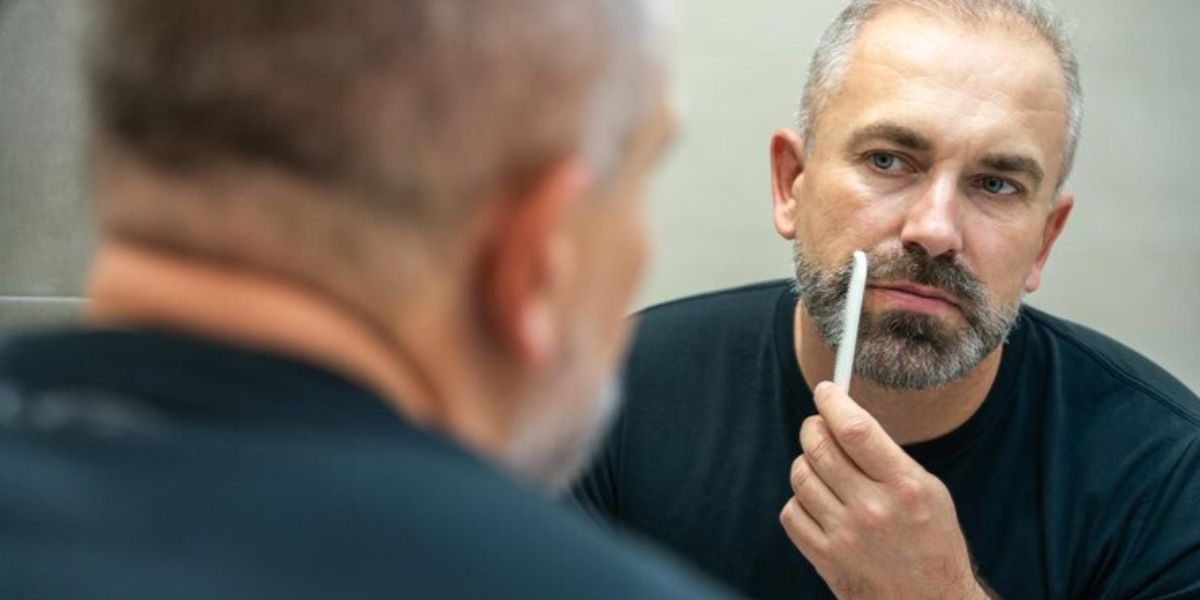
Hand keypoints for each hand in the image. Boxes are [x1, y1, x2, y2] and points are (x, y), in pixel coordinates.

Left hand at [779, 382, 992, 598]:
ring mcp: (844, 536)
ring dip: (807, 463)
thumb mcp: (929, 491)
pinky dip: (801, 501)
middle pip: (819, 447)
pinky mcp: (824, 558)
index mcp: (905, 487)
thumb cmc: (933, 543)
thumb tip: (844, 419)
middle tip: (820, 425)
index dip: (833, 401)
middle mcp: (872, 510)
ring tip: (824, 468)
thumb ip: (888, 457)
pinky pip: (791, 512)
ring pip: (800, 476)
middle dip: (814, 427)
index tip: (826, 390)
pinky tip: (820, 502)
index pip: (855, 430)